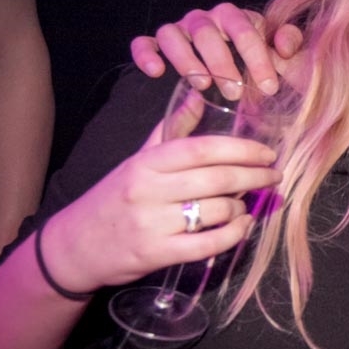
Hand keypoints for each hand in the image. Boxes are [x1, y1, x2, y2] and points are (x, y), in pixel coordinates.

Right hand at [37, 121, 281, 294]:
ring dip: (242, 207)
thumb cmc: (115, 198)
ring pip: (216, 211)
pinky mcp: (157, 254)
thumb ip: (171, 129)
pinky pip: (208, 244)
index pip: (202, 149)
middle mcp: (149, 190)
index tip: (267, 153)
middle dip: (254, 177)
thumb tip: (198, 94)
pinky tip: (243, 226)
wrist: (75, 246)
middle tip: (273, 177)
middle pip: (217, 179)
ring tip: (248, 204)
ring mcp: (153, 223)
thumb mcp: (139, 159)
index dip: (241, 149)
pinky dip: (234, 234)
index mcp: (147, 162)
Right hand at [130, 3, 304, 94]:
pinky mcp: (158, 44)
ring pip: (172, 34)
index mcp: (236, 17)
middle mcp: (205, 19)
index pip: (245, 29)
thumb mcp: (280, 54)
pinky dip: (146, 54)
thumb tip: (283, 46)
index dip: (257, 57)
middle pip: (207, 32)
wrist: (233, 69)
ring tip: (202, 85)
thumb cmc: (258, 61)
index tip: (269, 87)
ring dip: (186, 60)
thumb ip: (290, 45)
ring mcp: (180, 30)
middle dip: (221, 63)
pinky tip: (156, 72)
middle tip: (234, 92)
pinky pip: (144, 42)